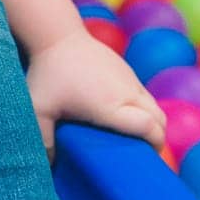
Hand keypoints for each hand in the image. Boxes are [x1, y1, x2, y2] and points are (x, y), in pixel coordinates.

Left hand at [25, 27, 166, 163]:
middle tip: (141, 152)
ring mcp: (130, 79)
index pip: (150, 127)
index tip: (147, 158)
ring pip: (154, 106)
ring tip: (133, 137)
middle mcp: (127, 93)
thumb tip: (50, 165)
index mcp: (112, 107)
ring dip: (152, 122)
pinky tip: (124, 115)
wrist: (58, 35)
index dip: (155, 145)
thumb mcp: (39, 108)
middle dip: (158, 138)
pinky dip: (143, 108)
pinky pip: (144, 94)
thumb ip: (44, 139)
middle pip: (160, 120)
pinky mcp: (126, 70)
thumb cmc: (48, 74)